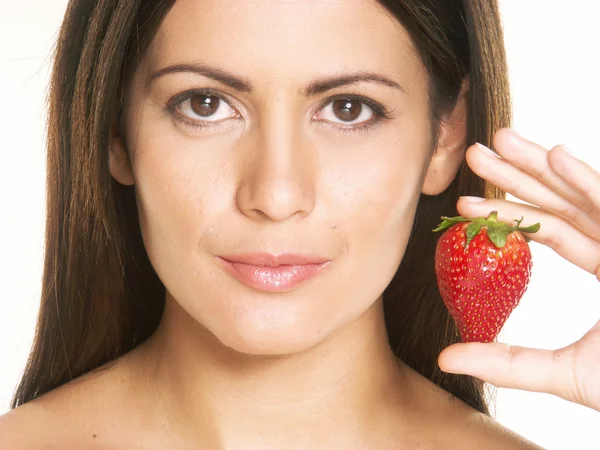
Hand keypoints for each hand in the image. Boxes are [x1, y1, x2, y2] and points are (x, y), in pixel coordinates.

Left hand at [438, 128, 599, 411]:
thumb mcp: (566, 374)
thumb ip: (508, 363)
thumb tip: (446, 358)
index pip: (551, 231)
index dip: (508, 215)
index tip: (463, 205)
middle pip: (562, 203)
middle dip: (517, 175)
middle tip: (473, 153)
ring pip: (584, 194)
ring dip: (540, 164)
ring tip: (496, 139)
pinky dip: (587, 180)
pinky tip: (555, 156)